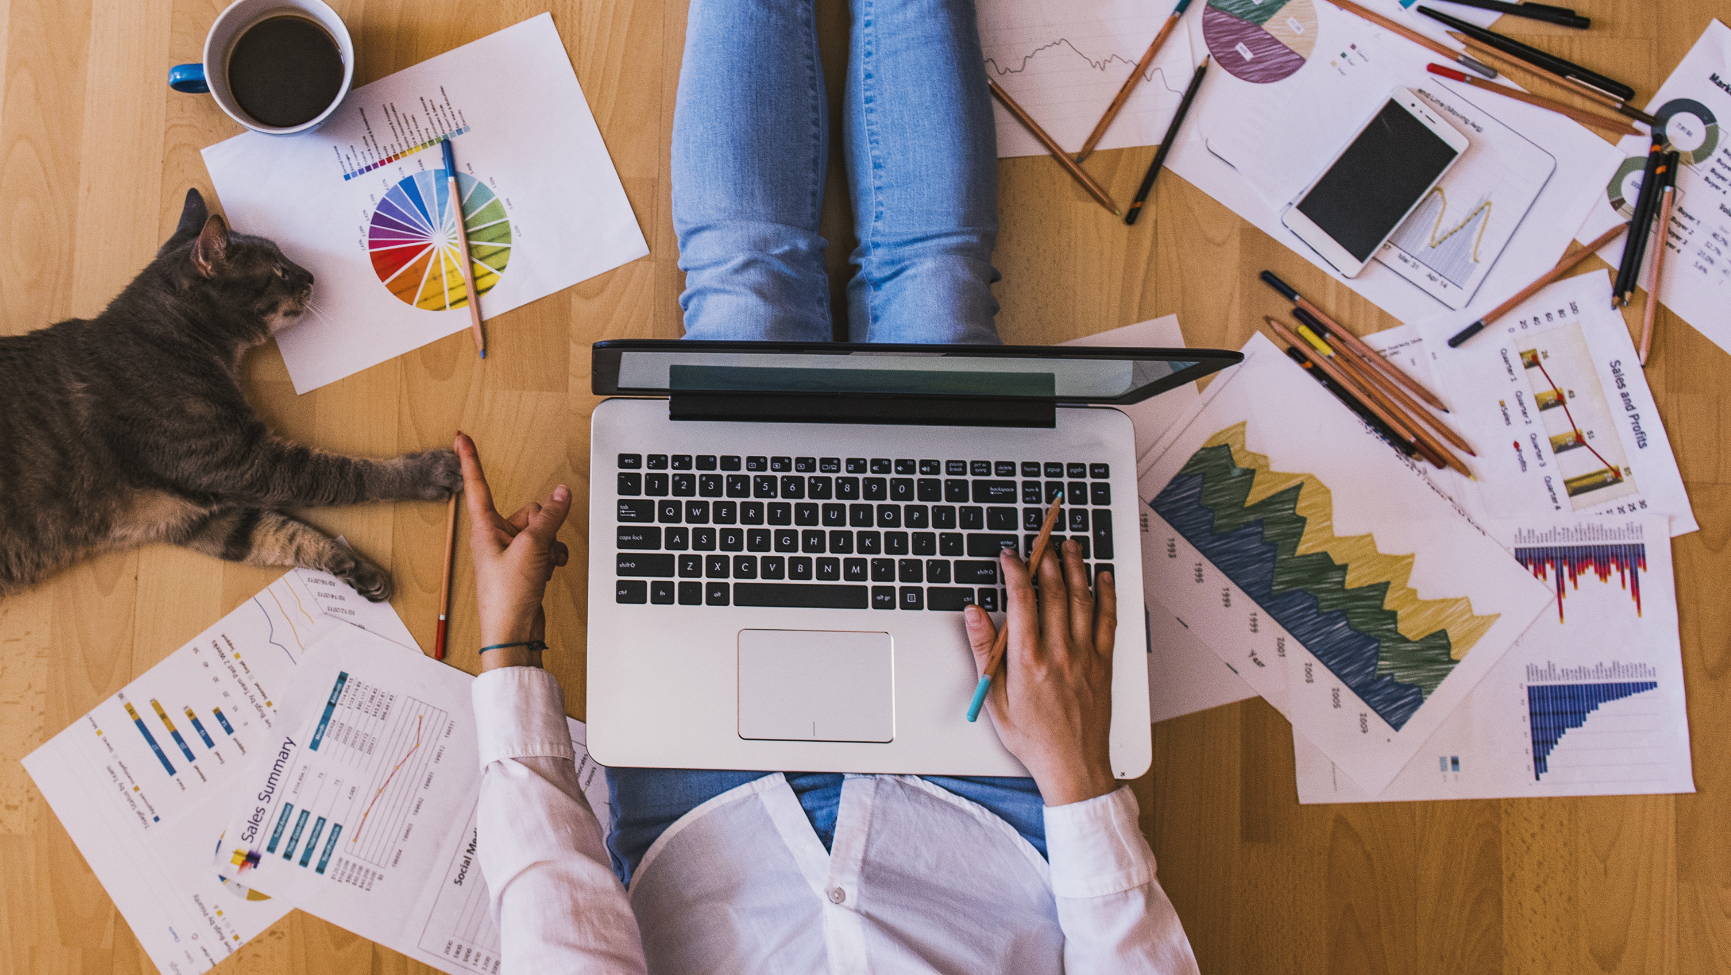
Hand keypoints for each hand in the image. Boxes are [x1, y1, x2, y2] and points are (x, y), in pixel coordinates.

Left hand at [454, 433, 570, 669]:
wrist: (513, 633)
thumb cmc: (507, 595)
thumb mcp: (532, 548)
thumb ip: (550, 517)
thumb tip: (562, 493)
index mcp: (485, 529)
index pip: (477, 485)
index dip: (470, 459)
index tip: (460, 436)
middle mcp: (496, 537)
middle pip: (528, 510)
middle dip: (544, 523)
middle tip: (541, 544)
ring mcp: (512, 553)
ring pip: (542, 530)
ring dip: (551, 543)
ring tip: (545, 563)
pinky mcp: (526, 567)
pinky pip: (547, 548)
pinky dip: (553, 556)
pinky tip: (551, 570)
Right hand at [963, 540, 1117, 805]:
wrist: (1072, 765)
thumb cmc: (1032, 737)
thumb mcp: (996, 698)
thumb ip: (984, 651)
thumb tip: (975, 615)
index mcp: (1028, 661)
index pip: (1022, 601)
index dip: (1015, 571)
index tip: (1010, 555)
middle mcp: (1059, 653)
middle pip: (1054, 593)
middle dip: (1046, 560)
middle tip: (1041, 540)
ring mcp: (1085, 656)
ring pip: (1082, 600)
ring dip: (1075, 568)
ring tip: (1070, 546)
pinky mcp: (1103, 664)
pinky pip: (1108, 621)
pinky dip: (1107, 595)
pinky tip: (1103, 577)